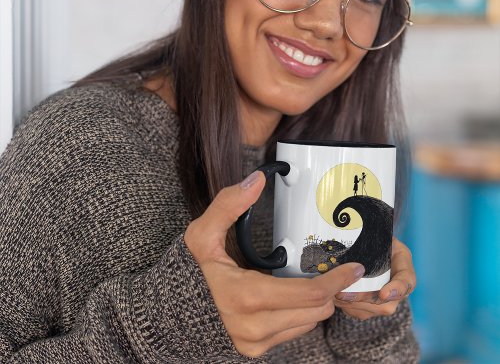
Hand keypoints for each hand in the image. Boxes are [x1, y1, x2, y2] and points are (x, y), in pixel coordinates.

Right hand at [184, 171, 365, 357]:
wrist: (170, 313)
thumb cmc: (189, 271)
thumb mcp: (202, 234)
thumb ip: (228, 204)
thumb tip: (258, 180)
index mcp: (245, 297)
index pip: (309, 295)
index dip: (336, 280)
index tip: (354, 267)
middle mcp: (253, 327)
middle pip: (316, 310)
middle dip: (327, 289)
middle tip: (332, 268)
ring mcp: (254, 342)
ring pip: (308, 323)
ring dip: (314, 302)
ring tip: (309, 280)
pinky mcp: (255, 350)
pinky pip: (294, 332)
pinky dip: (299, 313)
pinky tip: (289, 296)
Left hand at [334, 238, 415, 320]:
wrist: (371, 249)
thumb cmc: (376, 240)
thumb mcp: (381, 235)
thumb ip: (376, 237)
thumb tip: (357, 229)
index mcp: (404, 268)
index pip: (406, 282)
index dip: (396, 290)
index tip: (384, 293)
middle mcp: (398, 289)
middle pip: (385, 303)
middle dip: (362, 299)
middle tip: (343, 293)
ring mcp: (385, 301)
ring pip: (370, 310)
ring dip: (351, 303)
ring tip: (334, 293)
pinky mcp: (371, 308)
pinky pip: (359, 312)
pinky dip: (346, 305)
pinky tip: (334, 296)